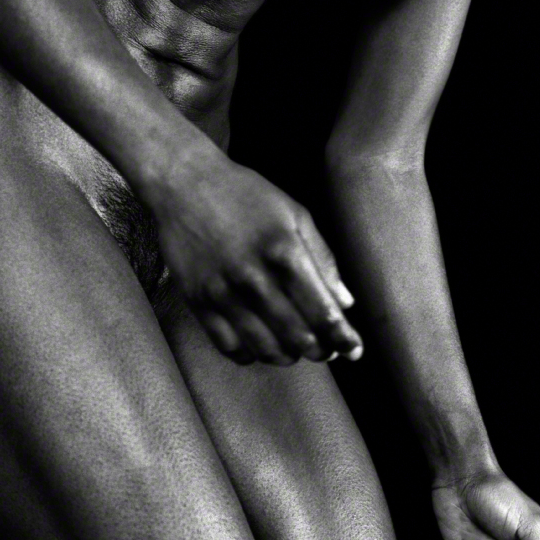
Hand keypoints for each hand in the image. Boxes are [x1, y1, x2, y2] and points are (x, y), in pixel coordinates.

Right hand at [152, 146, 362, 364]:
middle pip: (297, 338)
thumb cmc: (245, 196)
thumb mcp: (295, 215)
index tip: (354, 351)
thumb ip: (323, 260)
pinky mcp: (198, 302)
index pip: (323, 314)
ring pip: (265, 349)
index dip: (343, 339)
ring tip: (294, 347)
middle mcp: (254, 279)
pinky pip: (229, 347)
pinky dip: (251, 354)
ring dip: (287, 356)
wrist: (184, 184)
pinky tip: (260, 344)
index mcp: (285, 254)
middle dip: (319, 351)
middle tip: (326, 349)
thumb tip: (345, 302)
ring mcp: (223, 294)